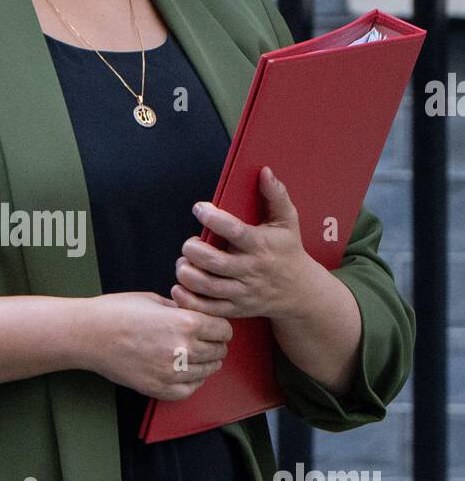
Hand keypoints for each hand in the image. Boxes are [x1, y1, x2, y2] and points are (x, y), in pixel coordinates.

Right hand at [79, 291, 233, 401]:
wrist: (88, 334)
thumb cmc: (116, 312)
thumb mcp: (154, 300)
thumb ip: (181, 309)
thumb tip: (198, 316)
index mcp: (185, 322)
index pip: (224, 330)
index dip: (221, 328)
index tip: (215, 328)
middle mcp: (183, 349)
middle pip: (219, 352)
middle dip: (216, 345)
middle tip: (208, 342)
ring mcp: (170, 372)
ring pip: (207, 372)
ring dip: (206, 364)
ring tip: (197, 357)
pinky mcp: (157, 388)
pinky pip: (188, 390)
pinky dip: (192, 383)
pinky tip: (186, 373)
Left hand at [172, 166, 315, 320]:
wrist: (300, 292)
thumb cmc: (288, 250)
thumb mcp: (288, 220)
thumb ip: (276, 195)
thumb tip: (265, 171)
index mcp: (261, 245)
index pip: (235, 231)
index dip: (213, 218)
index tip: (199, 208)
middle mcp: (250, 269)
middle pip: (214, 262)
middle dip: (193, 250)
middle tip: (189, 243)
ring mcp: (243, 291)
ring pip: (207, 286)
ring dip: (187, 274)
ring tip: (183, 263)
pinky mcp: (235, 309)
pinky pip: (207, 309)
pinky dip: (189, 300)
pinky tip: (180, 287)